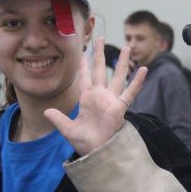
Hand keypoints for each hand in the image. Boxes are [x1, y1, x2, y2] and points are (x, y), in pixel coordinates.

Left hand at [45, 38, 146, 154]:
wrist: (97, 153)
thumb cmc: (84, 143)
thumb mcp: (68, 130)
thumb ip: (58, 119)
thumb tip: (46, 111)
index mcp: (87, 99)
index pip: (85, 77)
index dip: (84, 65)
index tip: (83, 52)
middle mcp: (100, 96)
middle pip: (101, 70)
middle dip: (99, 54)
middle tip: (100, 38)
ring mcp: (111, 100)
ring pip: (118, 76)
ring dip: (122, 62)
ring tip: (127, 47)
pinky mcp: (120, 107)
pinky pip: (130, 92)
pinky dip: (137, 81)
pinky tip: (143, 69)